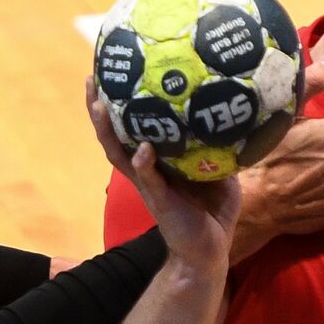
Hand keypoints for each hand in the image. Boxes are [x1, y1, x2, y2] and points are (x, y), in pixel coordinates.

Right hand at [87, 78, 239, 269]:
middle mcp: (145, 170)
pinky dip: (144, 165)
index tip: (108, 73)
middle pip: (112, 136)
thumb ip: (218, 143)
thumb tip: (234, 108)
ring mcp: (149, 186)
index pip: (130, 127)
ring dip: (108, 131)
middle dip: (97, 110)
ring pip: (120, 156)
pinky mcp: (161, 202)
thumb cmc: (213, 209)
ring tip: (100, 107)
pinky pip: (149, 181)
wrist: (210, 250)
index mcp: (156, 160)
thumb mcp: (218, 168)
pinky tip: (142, 149)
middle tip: (89, 82)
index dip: (116, 103)